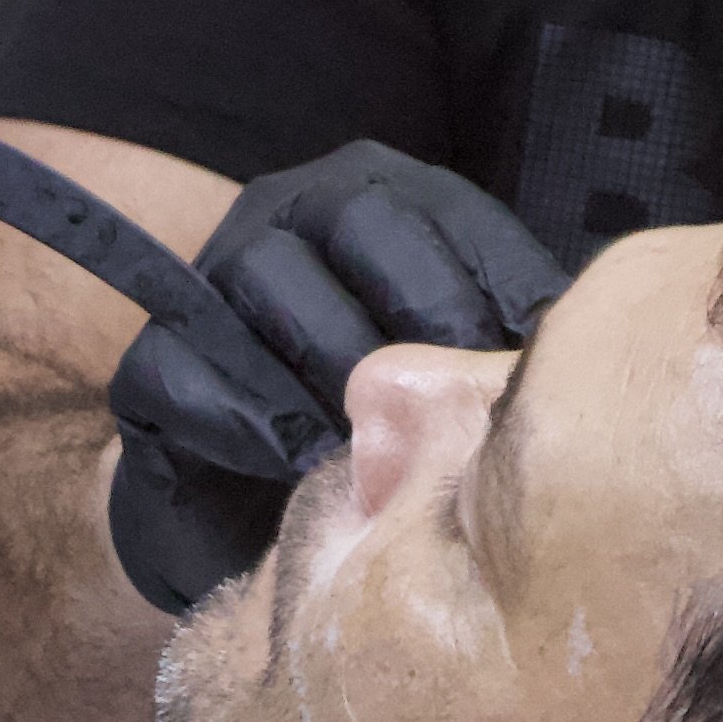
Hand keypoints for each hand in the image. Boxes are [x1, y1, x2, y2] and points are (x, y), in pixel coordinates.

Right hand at [106, 137, 570, 617]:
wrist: (250, 520)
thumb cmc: (381, 438)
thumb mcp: (455, 381)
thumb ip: (501, 350)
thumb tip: (574, 359)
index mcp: (379, 201)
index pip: (447, 211)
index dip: (498, 280)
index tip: (536, 358)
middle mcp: (291, 214)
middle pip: (358, 219)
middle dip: (422, 314)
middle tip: (461, 403)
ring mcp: (211, 279)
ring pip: (272, 284)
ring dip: (336, 369)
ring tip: (384, 444)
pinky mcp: (149, 364)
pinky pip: (190, 369)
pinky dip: (251, 420)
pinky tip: (299, 465)